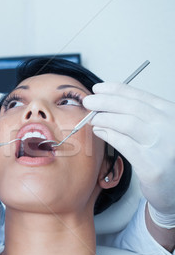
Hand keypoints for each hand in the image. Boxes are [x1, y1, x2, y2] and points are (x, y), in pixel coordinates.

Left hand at [83, 82, 174, 213]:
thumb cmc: (165, 156)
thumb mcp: (159, 129)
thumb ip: (140, 115)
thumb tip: (107, 101)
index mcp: (171, 113)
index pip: (140, 96)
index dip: (116, 90)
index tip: (99, 88)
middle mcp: (170, 127)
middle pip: (131, 107)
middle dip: (105, 102)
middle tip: (89, 101)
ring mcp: (163, 146)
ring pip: (127, 123)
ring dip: (104, 118)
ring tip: (92, 118)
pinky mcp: (152, 166)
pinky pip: (124, 144)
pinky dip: (108, 135)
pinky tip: (99, 131)